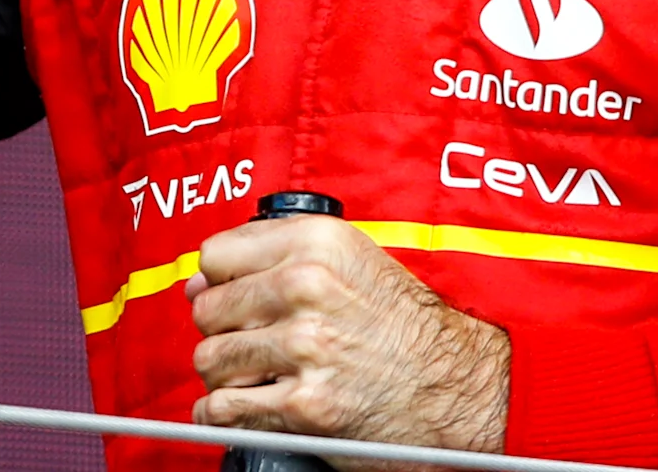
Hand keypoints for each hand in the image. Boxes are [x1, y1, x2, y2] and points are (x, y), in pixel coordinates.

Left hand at [187, 216, 510, 465]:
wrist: (458, 384)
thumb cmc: (407, 326)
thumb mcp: (353, 261)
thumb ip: (282, 257)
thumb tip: (199, 282)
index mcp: (316, 243)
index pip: (216, 256)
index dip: (220, 281)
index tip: (231, 296)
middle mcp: (306, 287)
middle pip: (208, 309)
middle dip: (221, 330)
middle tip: (247, 341)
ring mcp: (304, 347)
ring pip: (211, 359)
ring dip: (224, 374)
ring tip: (252, 374)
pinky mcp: (304, 405)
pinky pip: (226, 408)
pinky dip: (223, 414)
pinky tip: (240, 407)